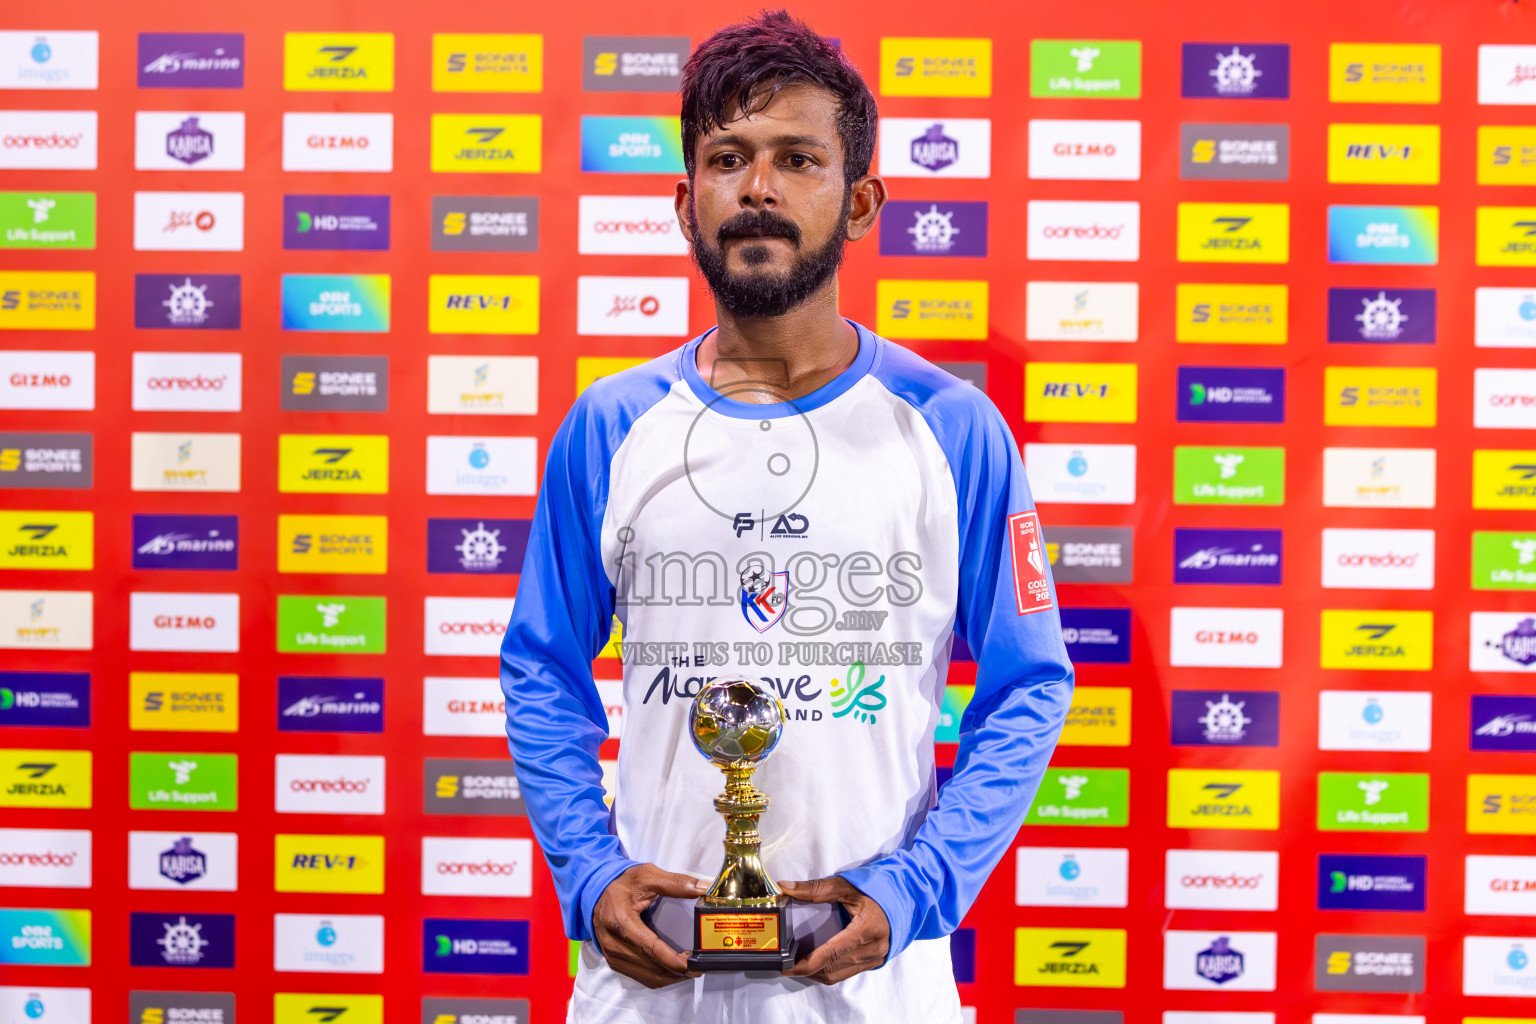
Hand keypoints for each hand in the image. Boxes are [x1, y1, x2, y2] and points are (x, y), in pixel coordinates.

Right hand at [592, 864, 706, 988]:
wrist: (596, 890)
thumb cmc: (622, 883)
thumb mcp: (647, 876)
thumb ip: (675, 883)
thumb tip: (702, 888)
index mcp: (621, 921)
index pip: (650, 948)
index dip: (673, 959)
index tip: (693, 962)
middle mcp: (613, 942)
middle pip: (651, 966)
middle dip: (676, 971)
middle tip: (698, 966)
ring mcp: (612, 954)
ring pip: (646, 977)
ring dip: (669, 977)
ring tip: (689, 970)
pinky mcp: (613, 960)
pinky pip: (640, 977)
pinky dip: (658, 977)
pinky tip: (672, 970)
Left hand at [780, 876, 890, 983]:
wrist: (908, 897)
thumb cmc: (879, 890)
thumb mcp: (847, 885)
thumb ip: (816, 888)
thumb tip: (786, 887)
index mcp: (866, 930)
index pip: (831, 954)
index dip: (806, 964)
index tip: (787, 965)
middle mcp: (873, 949)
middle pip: (832, 968)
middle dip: (807, 970)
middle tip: (786, 962)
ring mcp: (875, 958)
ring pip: (838, 975)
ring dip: (817, 973)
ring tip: (798, 963)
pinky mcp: (875, 962)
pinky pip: (847, 972)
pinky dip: (830, 970)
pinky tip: (817, 961)